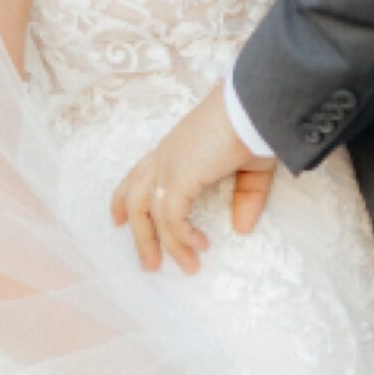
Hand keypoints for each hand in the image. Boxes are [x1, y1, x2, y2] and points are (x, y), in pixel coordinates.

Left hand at [111, 85, 275, 272]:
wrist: (255, 108)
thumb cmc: (255, 127)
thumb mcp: (253, 168)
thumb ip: (247, 197)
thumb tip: (242, 227)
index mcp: (176, 149)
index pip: (139, 175)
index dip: (124, 198)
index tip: (117, 220)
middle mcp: (164, 157)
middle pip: (135, 199)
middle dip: (139, 234)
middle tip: (149, 263)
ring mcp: (168, 167)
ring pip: (149, 213)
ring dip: (161, 243)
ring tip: (185, 266)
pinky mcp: (178, 178)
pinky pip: (171, 218)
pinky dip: (182, 236)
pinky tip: (200, 246)